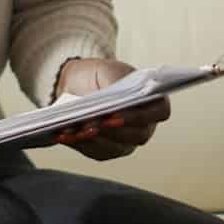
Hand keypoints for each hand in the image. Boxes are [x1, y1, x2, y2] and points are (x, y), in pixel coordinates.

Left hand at [51, 57, 170, 160]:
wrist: (80, 84)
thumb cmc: (100, 75)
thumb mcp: (108, 71)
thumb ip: (114, 84)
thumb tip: (112, 104)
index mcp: (153, 101)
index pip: (159, 112)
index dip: (140, 116)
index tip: (116, 114)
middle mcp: (145, 125)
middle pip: (136, 135)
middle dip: (111, 131)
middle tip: (91, 125)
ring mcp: (127, 141)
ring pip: (115, 148)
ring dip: (92, 140)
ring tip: (71, 131)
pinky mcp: (107, 151)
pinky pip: (96, 152)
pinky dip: (79, 144)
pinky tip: (63, 135)